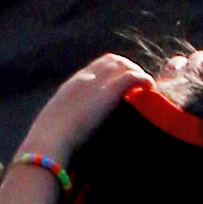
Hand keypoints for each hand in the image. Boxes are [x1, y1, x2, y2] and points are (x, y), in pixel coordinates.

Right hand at [0, 53, 146, 203]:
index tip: (123, 85)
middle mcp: (85, 78)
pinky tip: (151, 89)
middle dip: (127, 68)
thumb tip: (73, 137)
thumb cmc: (52, 142)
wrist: (51, 140)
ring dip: (137, 73)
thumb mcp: (59, 125)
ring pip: (123, 64)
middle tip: (139, 85)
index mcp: (73, 85)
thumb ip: (69, 123)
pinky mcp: (110, 91)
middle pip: (112, 61)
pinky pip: (132, 76)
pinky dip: (143, 79)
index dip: (113, 72)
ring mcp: (97, 82)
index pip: (97, 67)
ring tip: (147, 88)